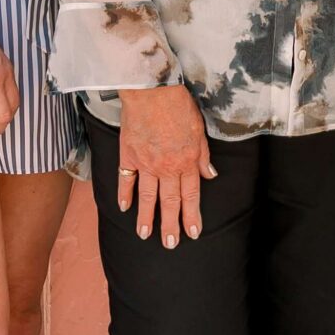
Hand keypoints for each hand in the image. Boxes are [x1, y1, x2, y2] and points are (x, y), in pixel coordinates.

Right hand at [115, 85, 213, 246]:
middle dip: (171, 225)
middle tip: (170, 244)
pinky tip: (124, 209)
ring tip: (145, 235)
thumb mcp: (199, 129)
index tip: (192, 232)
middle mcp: (167, 167)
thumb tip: (209, 175)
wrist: (152, 90)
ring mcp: (146, 164)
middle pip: (170, 202)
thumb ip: (203, 155)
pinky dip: (124, 195)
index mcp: (187, 161)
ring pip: (147, 197)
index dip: (192, 216)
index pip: (191, 195)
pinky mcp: (128, 155)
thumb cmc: (178, 104)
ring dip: (147, 218)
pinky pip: (126, 180)